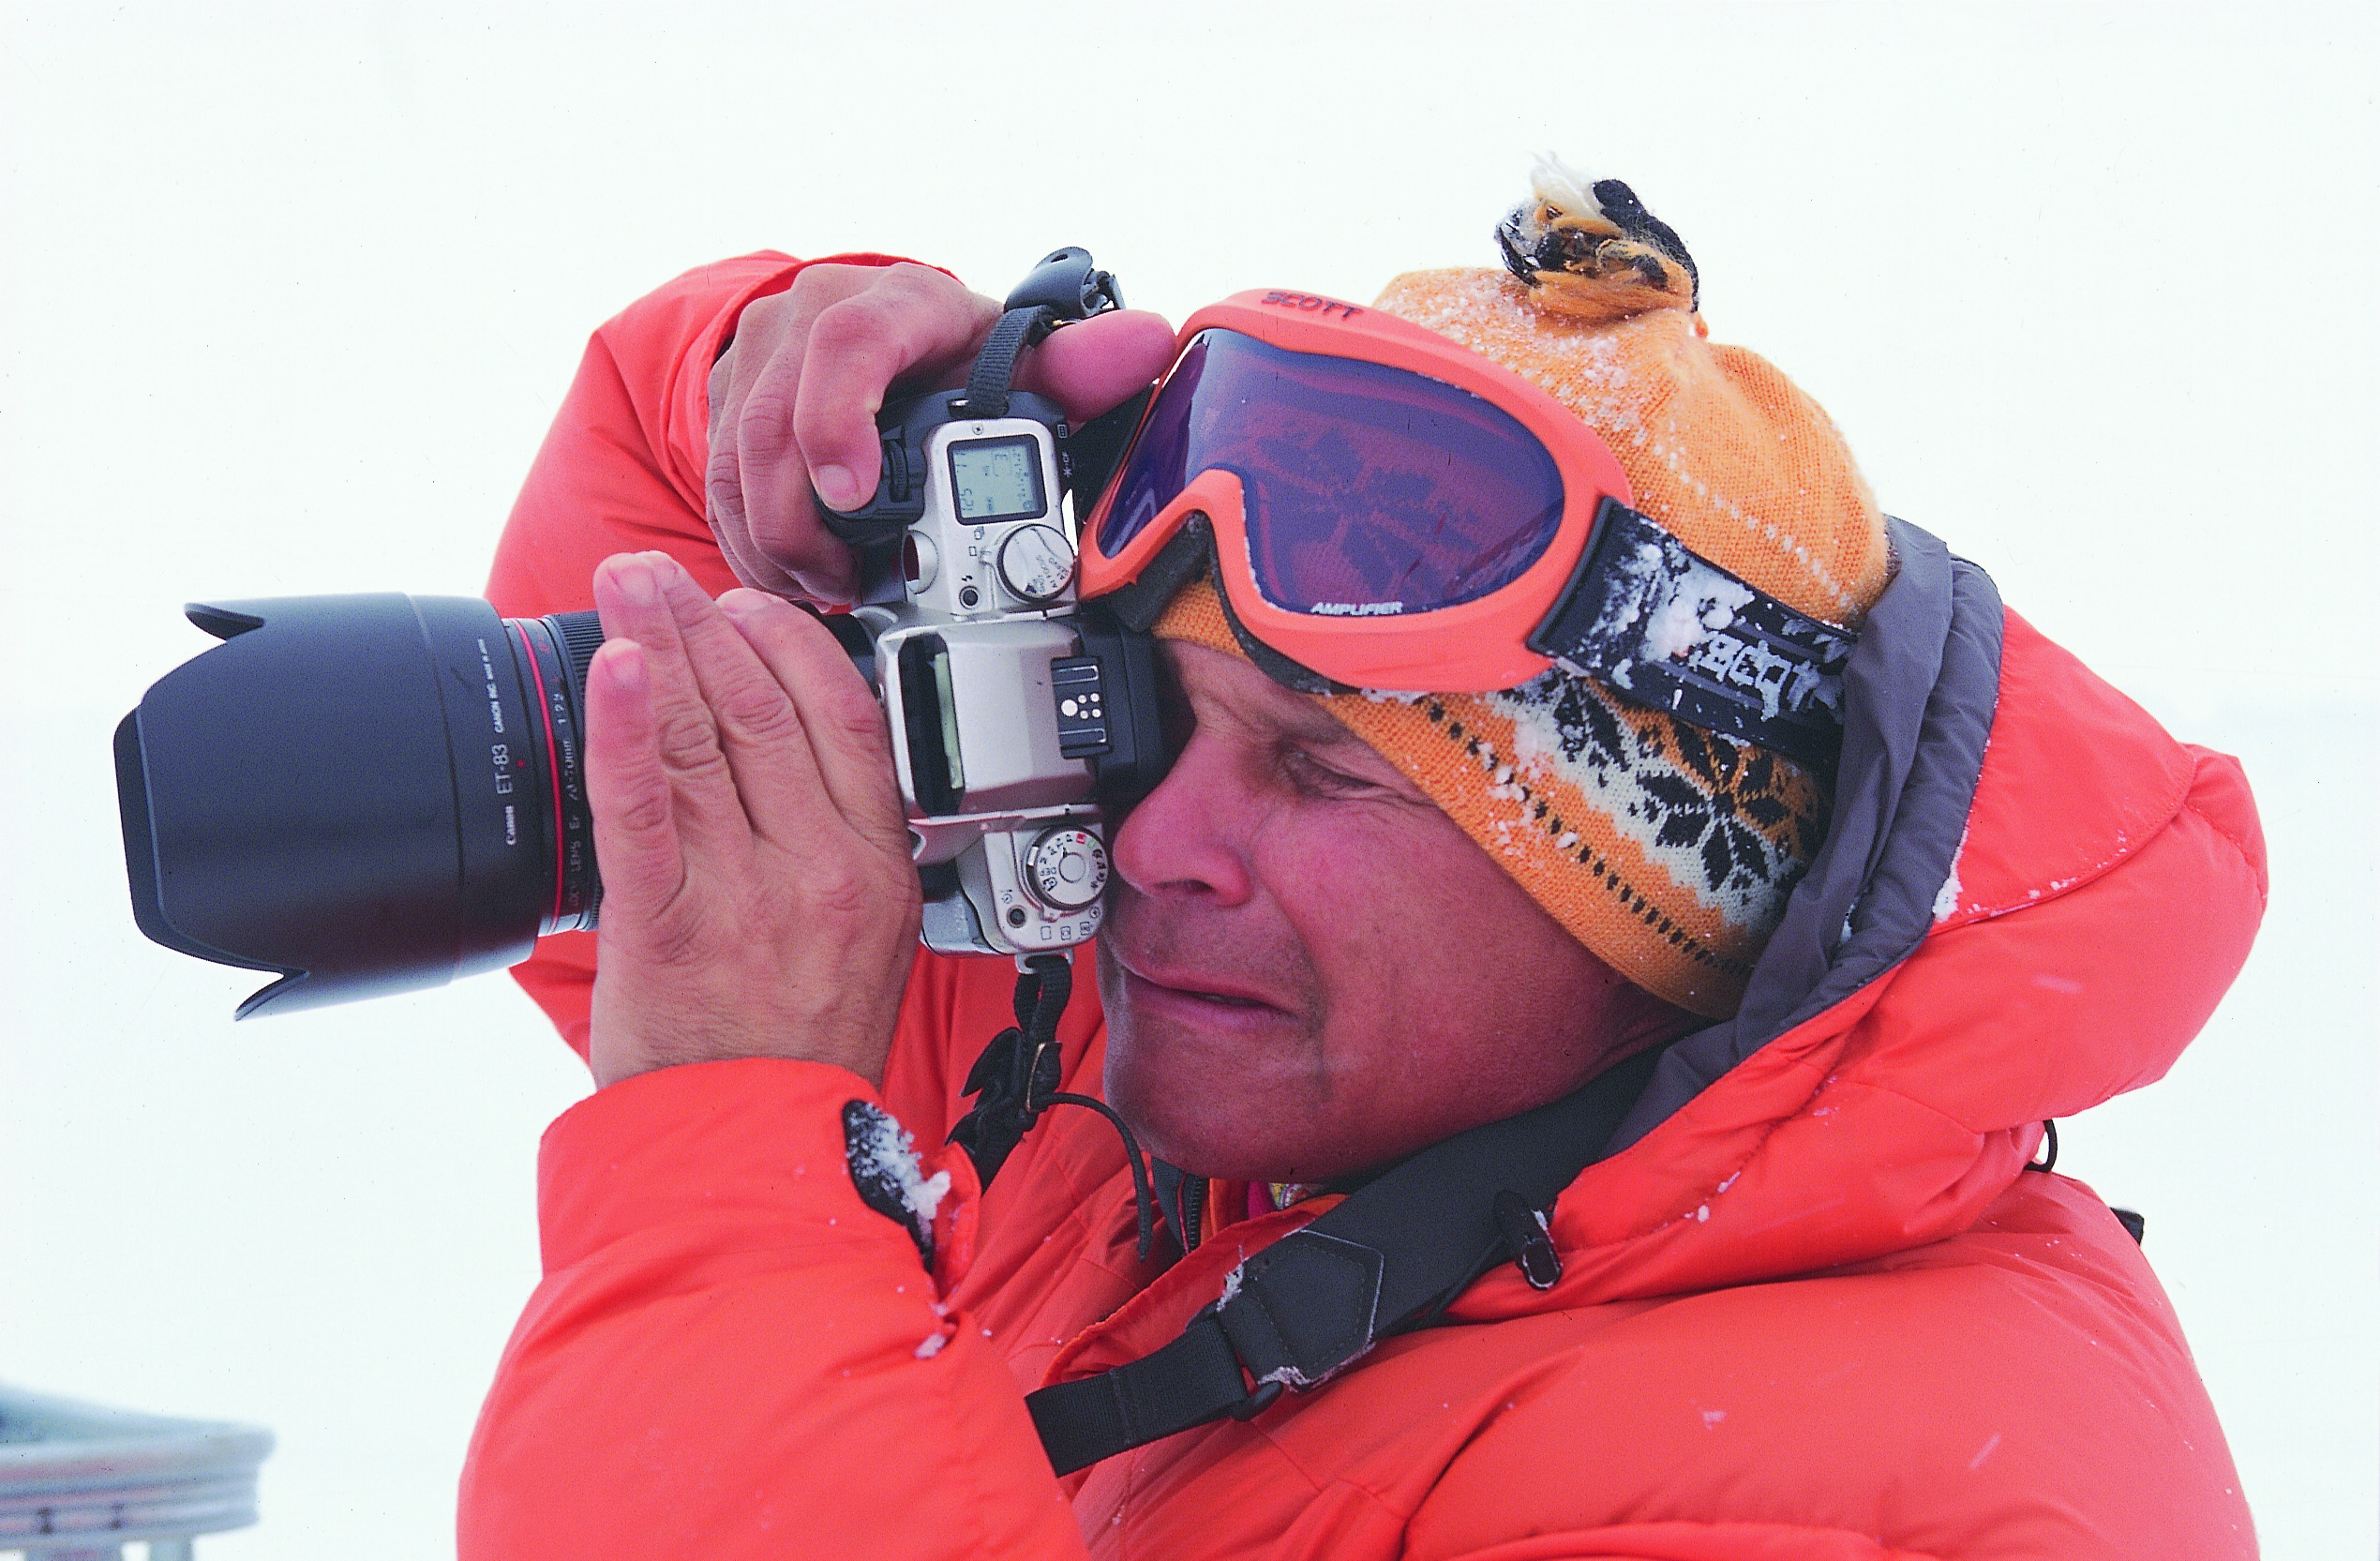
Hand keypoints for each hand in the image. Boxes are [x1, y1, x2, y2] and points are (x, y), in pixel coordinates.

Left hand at [582, 549, 920, 1088]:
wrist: (757, 1147)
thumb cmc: (803, 1052)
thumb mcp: (867, 937)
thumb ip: (837, 844)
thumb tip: (783, 754)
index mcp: (877, 863)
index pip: (844, 716)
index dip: (789, 646)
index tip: (744, 611)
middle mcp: (820, 868)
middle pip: (763, 711)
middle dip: (704, 625)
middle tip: (660, 576)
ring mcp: (745, 893)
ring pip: (700, 740)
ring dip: (652, 647)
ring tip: (622, 590)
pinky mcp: (668, 923)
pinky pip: (642, 808)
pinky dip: (622, 730)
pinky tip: (608, 670)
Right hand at [705, 260, 1176, 602]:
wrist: (876, 340)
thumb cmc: (955, 361)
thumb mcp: (1017, 363)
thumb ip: (1077, 367)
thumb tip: (1147, 341)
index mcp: (893, 305)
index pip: (847, 344)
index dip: (839, 421)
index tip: (854, 495)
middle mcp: (808, 318)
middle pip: (773, 425)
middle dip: (805, 523)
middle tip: (846, 584)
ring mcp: (756, 358)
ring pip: (734, 463)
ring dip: (776, 543)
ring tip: (824, 589)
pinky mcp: (722, 400)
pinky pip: (716, 483)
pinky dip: (751, 541)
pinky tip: (790, 574)